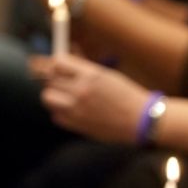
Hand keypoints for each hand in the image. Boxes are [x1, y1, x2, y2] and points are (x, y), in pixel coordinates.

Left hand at [32, 53, 147, 141]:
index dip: (57, 63)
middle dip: (55, 79)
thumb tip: (64, 63)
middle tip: (62, 82)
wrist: (140, 120)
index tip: (59, 67)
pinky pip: (56, 116)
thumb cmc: (127, 96)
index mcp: (92, 75)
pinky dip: (61, 112)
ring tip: (65, 97)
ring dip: (54, 95)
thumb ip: (85, 70)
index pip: (59, 62)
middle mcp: (81, 90)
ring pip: (47, 97)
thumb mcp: (108, 76)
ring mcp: (77, 109)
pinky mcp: (76, 125)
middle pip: (50, 79)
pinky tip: (73, 111)